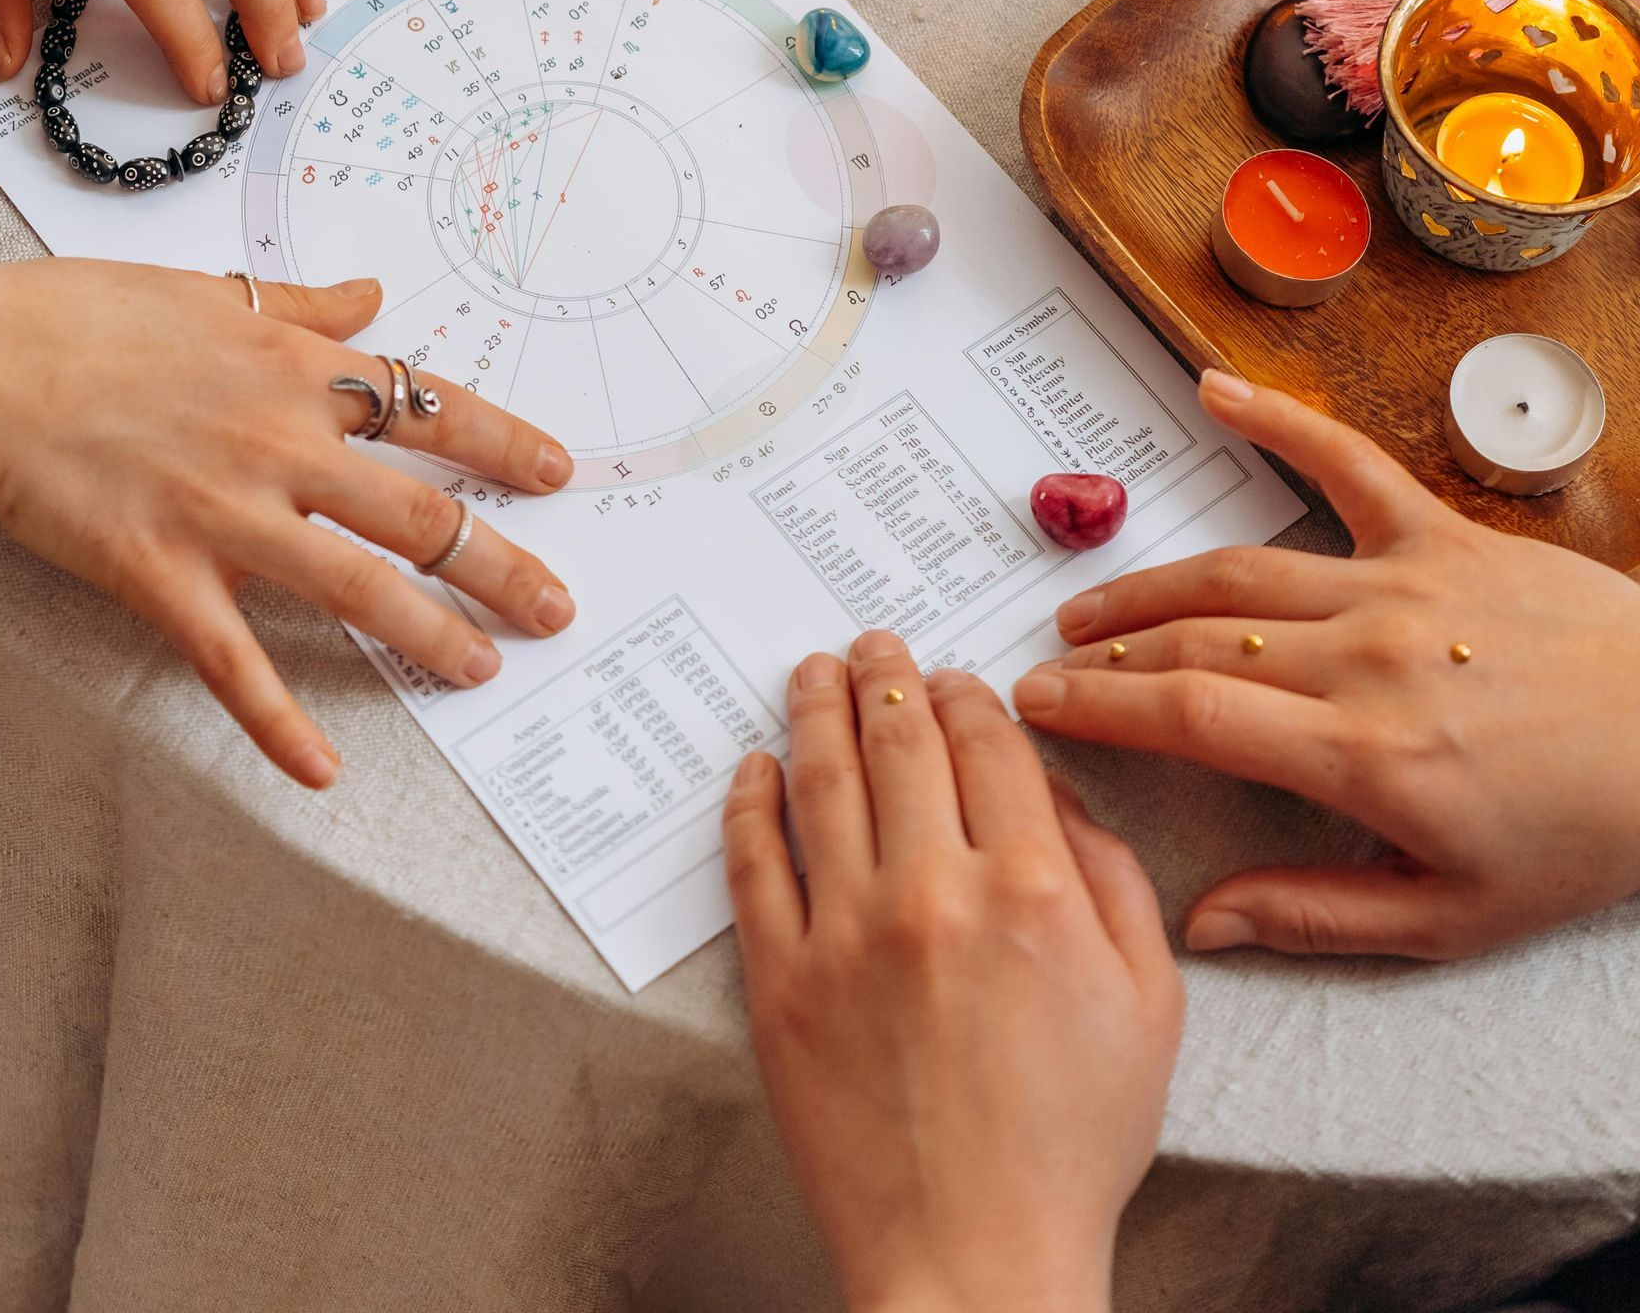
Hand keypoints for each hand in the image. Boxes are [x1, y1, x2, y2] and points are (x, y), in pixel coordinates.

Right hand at [0, 264, 578, 787]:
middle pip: (418, 511)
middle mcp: (282, 441)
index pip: (427, 407)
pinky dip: (278, 723)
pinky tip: (322, 770)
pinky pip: (234, 662)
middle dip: (499, 564)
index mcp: (296, 368)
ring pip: (355, 583)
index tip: (560, 473)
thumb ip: (306, 302)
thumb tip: (375, 293)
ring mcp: (227, 513)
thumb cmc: (83, 317)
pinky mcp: (163, 575)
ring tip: (481, 670)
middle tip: (557, 608)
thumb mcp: (210, 290)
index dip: (502, 443)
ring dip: (428, 633)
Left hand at [724, 633, 1180, 1312]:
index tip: (950, 676)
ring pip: (821, 781)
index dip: (966, 692)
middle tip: (872, 645)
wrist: (976, 1261)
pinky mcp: (780, 983)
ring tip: (812, 672)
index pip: (988, 742)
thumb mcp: (1147, 1006)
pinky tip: (753, 767)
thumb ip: (1112, 879)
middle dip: (886, 676)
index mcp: (1030, 890)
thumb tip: (1055, 792)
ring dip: (814, 710)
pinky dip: (750, 801)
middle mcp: (933, 893)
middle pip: (900, 740)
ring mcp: (846, 935)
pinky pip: (755, 864)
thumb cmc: (1071, 1146)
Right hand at [1016, 372, 1639, 961]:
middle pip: (1198, 642)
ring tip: (1089, 607)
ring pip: (1241, 569)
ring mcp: (1403, 583)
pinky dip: (1278, 420)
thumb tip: (1200, 921)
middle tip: (1043, 669)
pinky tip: (1214, 391)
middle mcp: (1369, 658)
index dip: (1100, 710)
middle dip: (1105, 658)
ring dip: (1151, 584)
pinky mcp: (1444, 534)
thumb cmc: (1583, 837)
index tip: (1035, 709)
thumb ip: (1316, 914)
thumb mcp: (1454, 918)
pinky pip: (1346, 464)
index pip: (1192, 718)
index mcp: (1366, 758)